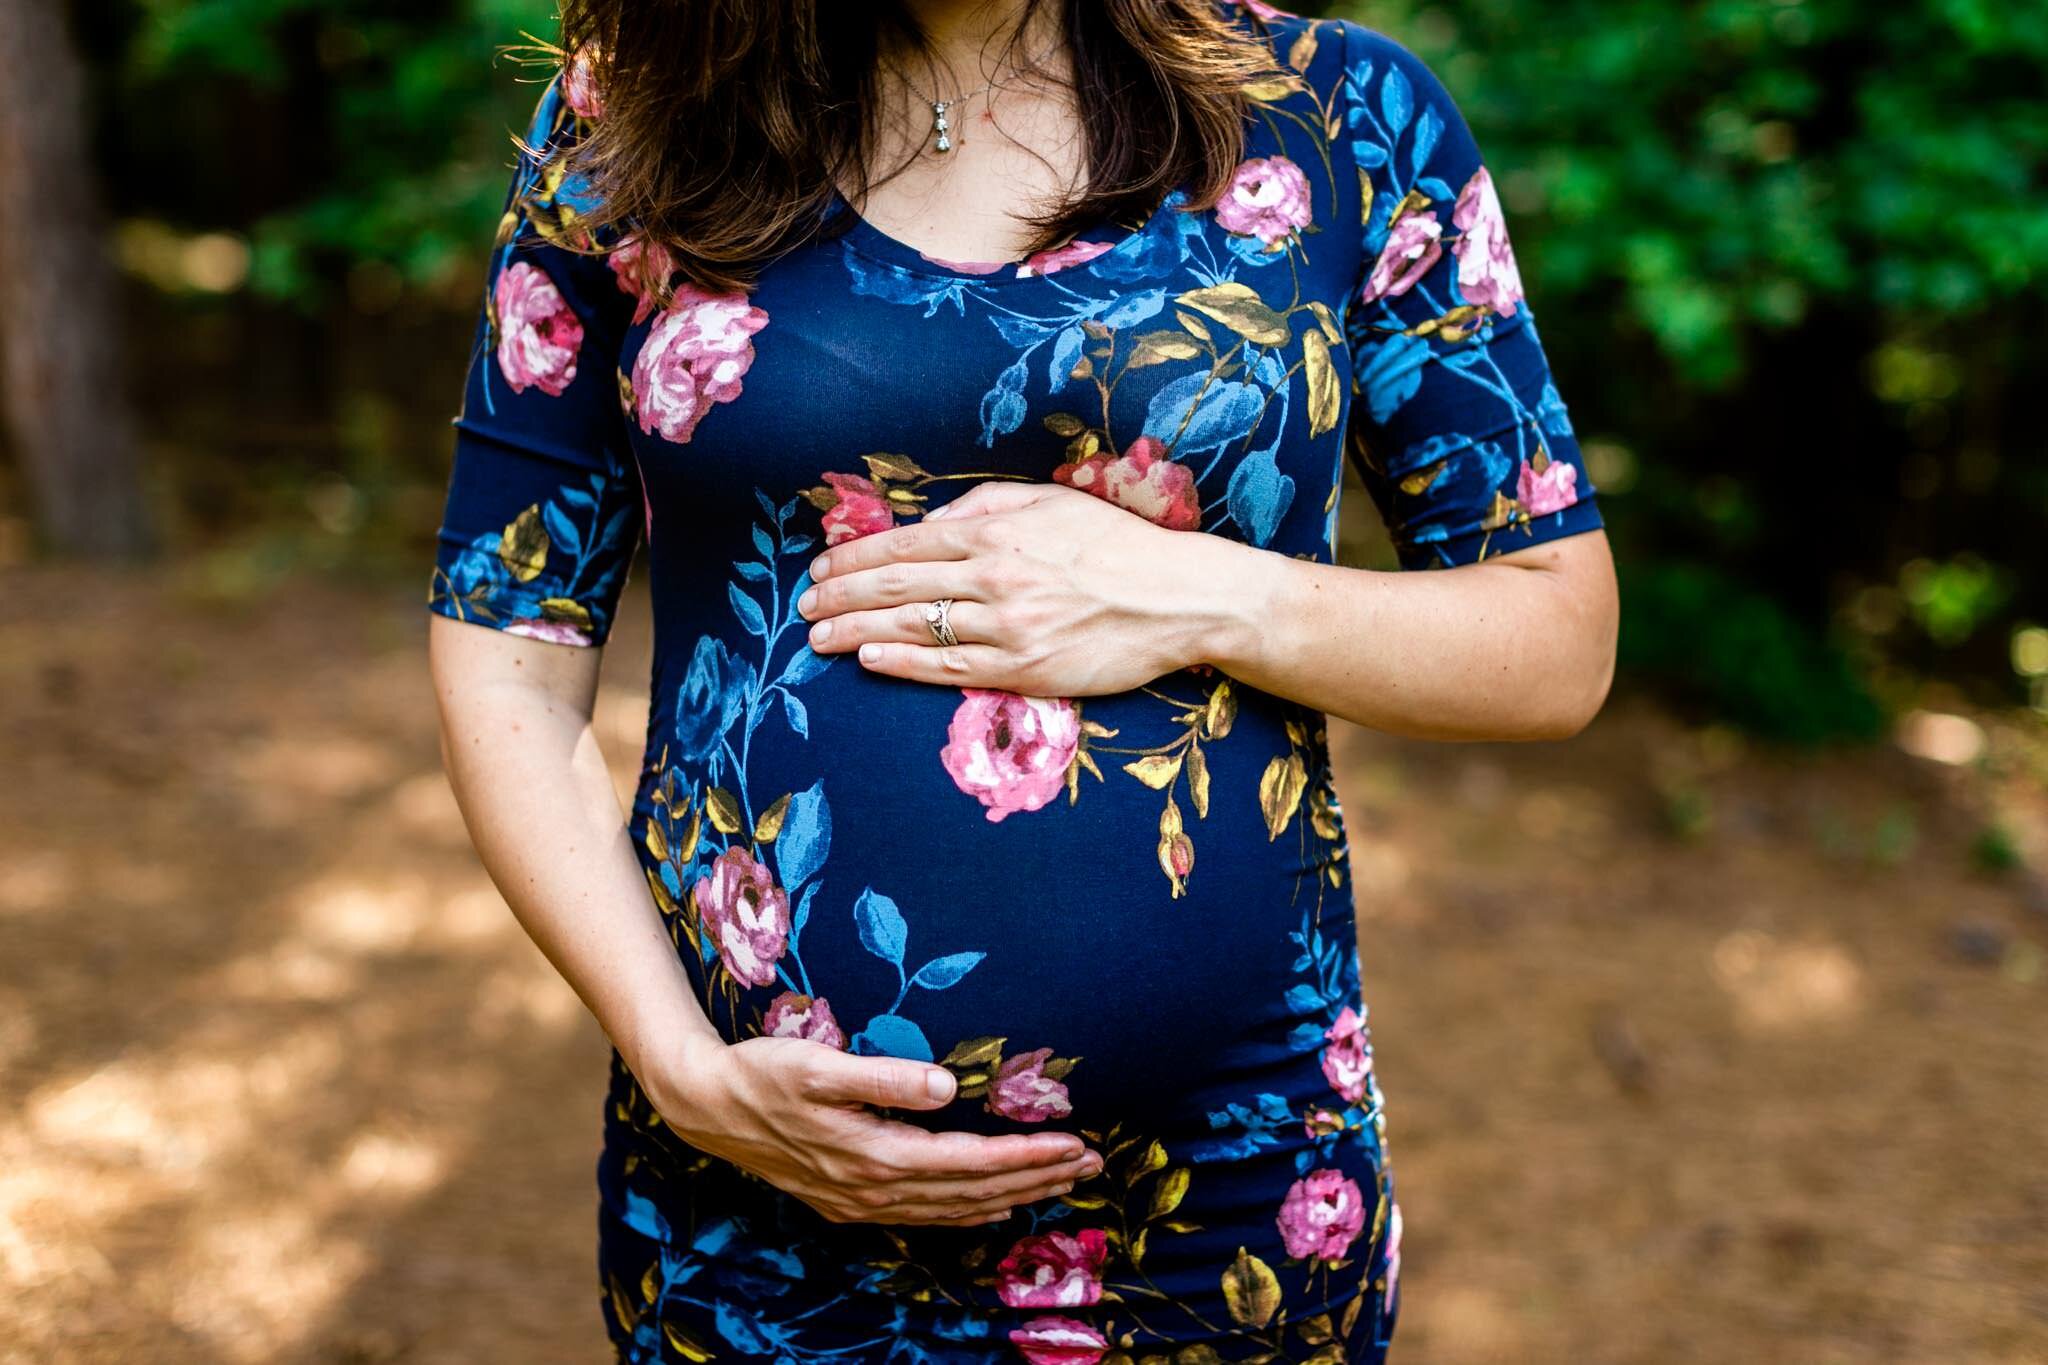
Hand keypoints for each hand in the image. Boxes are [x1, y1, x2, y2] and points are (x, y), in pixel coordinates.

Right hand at [648, 1034, 1103, 1225]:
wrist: (705, 1108)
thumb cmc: (762, 1073)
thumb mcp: (817, 1063)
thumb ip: (882, 1075)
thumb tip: (945, 1086)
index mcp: (874, 1154)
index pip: (969, 1163)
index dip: (1025, 1156)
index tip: (1074, 1144)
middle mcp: (874, 1189)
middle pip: (972, 1194)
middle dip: (1036, 1180)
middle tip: (1092, 1164)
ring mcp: (861, 1202)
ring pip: (953, 1210)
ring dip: (1011, 1197)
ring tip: (1060, 1183)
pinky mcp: (849, 1202)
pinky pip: (925, 1216)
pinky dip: (968, 1214)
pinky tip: (993, 1209)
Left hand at [798, 482, 1248, 694]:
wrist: (1180, 599)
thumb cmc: (1117, 546)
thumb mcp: (1052, 503)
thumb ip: (987, 504)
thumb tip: (931, 518)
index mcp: (997, 530)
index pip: (906, 543)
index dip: (855, 557)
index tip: (821, 567)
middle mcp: (994, 576)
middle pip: (897, 584)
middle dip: (841, 594)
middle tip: (804, 606)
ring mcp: (1007, 625)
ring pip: (915, 625)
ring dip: (856, 630)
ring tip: (818, 637)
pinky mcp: (1024, 667)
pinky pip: (949, 667)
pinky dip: (902, 662)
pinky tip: (869, 659)